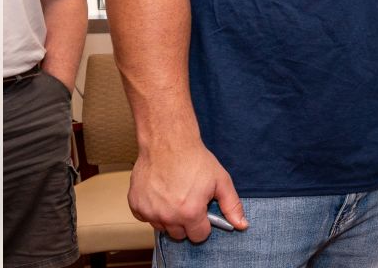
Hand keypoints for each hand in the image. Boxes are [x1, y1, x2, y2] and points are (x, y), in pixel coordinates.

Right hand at [127, 138, 247, 241]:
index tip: (202, 211)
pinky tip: (160, 194)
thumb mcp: (221, 181)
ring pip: (162, 227)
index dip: (204, 224)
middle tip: (188, 202)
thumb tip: (242, 225)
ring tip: (174, 196)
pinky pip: (146, 217)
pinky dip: (153, 210)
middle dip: (186, 222)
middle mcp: (168, 216)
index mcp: (190, 213)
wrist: (168, 142)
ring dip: (169, 217)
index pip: (199, 236)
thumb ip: (231, 206)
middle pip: (180, 235)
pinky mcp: (135, 204)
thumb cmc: (195, 160)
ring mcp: (149, 211)